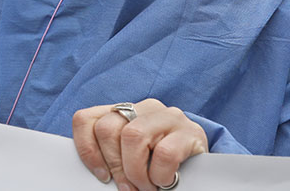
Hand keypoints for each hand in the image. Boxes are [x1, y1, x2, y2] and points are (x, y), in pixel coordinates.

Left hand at [72, 99, 206, 190]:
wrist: (204, 168)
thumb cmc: (160, 165)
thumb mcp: (132, 157)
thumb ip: (113, 156)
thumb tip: (99, 174)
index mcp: (124, 112)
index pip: (85, 119)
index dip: (87, 150)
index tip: (101, 176)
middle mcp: (144, 108)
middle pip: (108, 129)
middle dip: (115, 165)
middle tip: (128, 187)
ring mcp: (168, 116)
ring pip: (133, 136)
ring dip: (136, 172)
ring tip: (147, 187)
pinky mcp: (190, 131)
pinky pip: (165, 153)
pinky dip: (160, 175)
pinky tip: (165, 181)